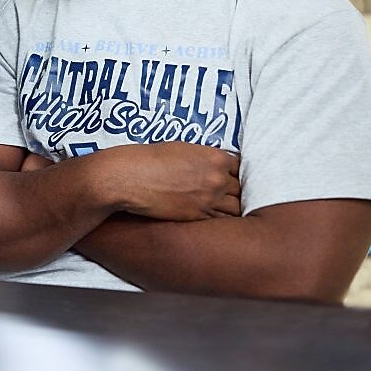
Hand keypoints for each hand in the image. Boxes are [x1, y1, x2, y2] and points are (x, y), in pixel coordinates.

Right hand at [101, 141, 240, 220]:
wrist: (128, 177)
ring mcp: (210, 200)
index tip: (230, 177)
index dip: (234, 173)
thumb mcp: (180, 149)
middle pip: (241, 189)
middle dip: (235, 192)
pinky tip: (214, 220)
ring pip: (236, 208)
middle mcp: (217, 179)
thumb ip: (202, 158)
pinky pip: (220, 222)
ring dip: (231, 208)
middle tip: (229, 195)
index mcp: (215, 157)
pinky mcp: (198, 217)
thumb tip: (210, 166)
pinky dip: (219, 221)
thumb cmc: (148, 159)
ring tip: (224, 209)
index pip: (240, 167)